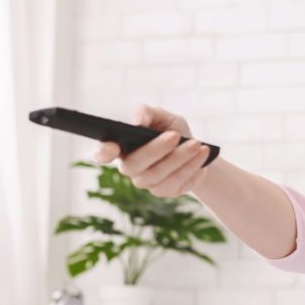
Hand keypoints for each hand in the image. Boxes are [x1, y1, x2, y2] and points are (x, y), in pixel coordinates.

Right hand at [94, 103, 210, 197]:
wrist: (196, 148)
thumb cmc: (171, 130)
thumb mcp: (162, 116)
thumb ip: (147, 113)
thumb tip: (137, 122)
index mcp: (122, 146)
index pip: (102, 153)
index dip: (103, 152)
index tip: (112, 146)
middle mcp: (130, 167)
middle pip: (135, 165)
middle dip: (156, 150)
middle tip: (176, 135)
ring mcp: (147, 183)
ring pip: (158, 176)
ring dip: (180, 158)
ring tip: (197, 144)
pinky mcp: (165, 191)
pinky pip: (176, 184)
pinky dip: (192, 168)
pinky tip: (202, 157)